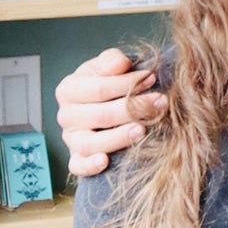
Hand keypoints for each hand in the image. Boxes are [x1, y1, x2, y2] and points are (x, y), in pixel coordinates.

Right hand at [57, 48, 165, 175]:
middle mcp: (66, 116)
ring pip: (89, 143)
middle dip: (133, 109)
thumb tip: (121, 63)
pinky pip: (78, 166)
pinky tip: (106, 161)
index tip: (152, 78)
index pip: (98, 89)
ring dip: (117, 137)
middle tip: (161, 103)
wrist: (100, 103)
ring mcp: (71, 139)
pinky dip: (89, 166)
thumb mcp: (107, 66)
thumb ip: (112, 61)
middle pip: (99, 116)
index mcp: (69, 90)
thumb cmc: (107, 82)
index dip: (127, 84)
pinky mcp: (77, 158)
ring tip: (142, 130)